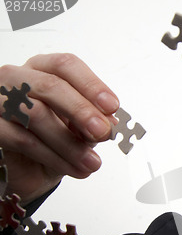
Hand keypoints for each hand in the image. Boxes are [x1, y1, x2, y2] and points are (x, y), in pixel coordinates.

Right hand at [0, 53, 118, 204]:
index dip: (91, 85)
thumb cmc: (53, 138)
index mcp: (42, 70)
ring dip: (70, 143)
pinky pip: (23, 140)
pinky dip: (55, 158)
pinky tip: (75, 169)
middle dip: (82, 110)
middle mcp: (17, 79)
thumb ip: (93, 120)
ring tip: (92, 162)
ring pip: (36, 114)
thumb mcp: (79, 128)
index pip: (66, 66)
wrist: (28, 169)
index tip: (112, 106)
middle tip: (103, 132)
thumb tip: (110, 122)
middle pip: (51, 85)